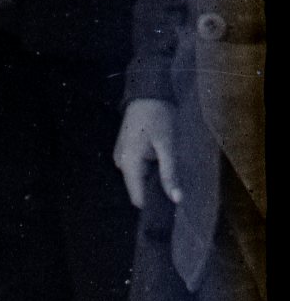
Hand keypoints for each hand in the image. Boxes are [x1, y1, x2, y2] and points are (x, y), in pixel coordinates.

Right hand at [113, 94, 179, 209]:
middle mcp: (121, 163)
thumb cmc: (160, 118)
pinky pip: (140, 170)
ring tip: (174, 170)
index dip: (157, 205)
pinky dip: (153, 170)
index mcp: (128, 163)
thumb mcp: (168, 146)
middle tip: (180, 184)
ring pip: (141, 180)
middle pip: (140, 190)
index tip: (176, 205)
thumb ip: (170, 174)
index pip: (139, 199)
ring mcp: (122, 156)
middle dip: (159, 191)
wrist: (148, 94)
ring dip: (157, 180)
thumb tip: (177, 200)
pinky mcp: (127, 151)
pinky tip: (165, 162)